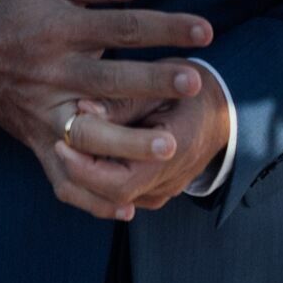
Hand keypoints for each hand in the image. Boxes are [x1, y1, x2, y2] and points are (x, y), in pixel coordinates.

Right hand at [0, 0, 213, 220]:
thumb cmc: (20, 14)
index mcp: (62, 31)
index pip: (122, 27)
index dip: (164, 26)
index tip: (206, 30)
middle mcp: (54, 74)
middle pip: (109, 81)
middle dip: (152, 83)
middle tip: (194, 82)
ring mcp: (44, 113)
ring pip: (88, 136)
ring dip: (129, 144)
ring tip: (167, 147)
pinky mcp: (37, 143)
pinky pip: (63, 177)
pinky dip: (91, 197)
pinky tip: (126, 206)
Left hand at [60, 65, 231, 209]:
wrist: (222, 110)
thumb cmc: (190, 87)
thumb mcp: (161, 82)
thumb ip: (124, 100)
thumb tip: (82, 108)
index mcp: (177, 149)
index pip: (122, 180)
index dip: (87, 167)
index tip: (64, 140)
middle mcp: (170, 178)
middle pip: (114, 196)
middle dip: (81, 173)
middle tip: (59, 143)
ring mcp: (163, 190)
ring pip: (114, 200)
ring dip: (86, 178)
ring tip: (67, 147)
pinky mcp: (155, 190)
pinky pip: (121, 195)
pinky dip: (99, 178)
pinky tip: (83, 152)